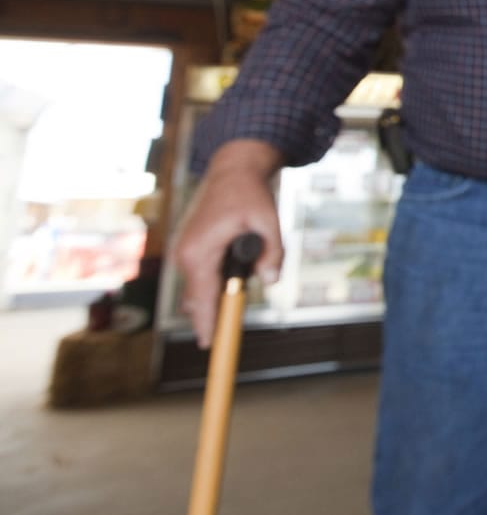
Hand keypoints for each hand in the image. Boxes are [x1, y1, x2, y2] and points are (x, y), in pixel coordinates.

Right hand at [171, 140, 284, 347]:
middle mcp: (185, 254)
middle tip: (230, 323)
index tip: (209, 345)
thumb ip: (273, 253)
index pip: (202, 298)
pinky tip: (238, 257)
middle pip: (200, 298)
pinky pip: (203, 274)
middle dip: (220, 307)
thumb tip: (270, 282)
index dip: (207, 323)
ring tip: (250, 252)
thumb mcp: (269, 221)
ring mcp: (184, 251)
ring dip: (223, 287)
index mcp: (199, 251)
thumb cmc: (250, 194)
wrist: (233, 169)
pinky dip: (219, 276)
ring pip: (202, 287)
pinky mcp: (189, 248)